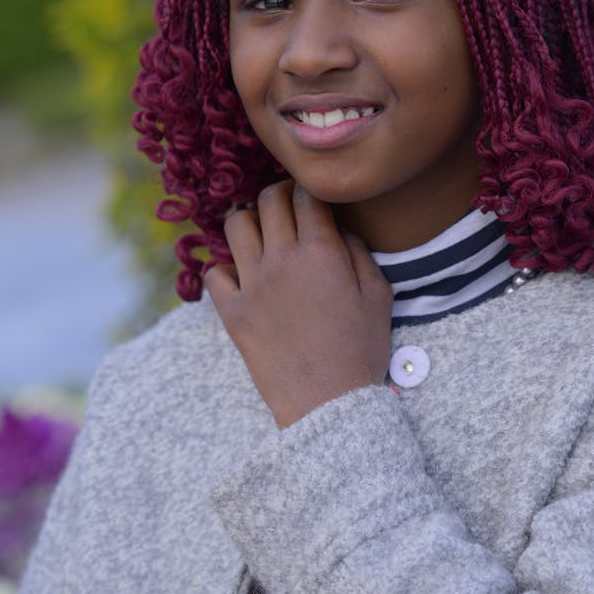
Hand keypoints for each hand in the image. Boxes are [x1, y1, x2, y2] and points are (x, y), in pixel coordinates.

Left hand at [206, 181, 392, 426]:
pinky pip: (214, 273)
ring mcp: (252, 285)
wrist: (331, 404)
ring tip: (262, 236)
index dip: (311, 189)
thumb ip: (359, 253)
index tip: (314, 198)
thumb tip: (340, 230)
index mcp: (321, 252)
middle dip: (280, 194)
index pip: (306, 195)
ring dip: (249, 222)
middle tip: (289, 208)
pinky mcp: (233, 313)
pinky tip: (243, 276)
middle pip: (268, 200)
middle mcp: (282, 260)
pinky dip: (226, 268)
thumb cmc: (362, 350)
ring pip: (235, 224)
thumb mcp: (379, 295)